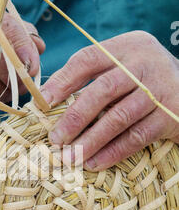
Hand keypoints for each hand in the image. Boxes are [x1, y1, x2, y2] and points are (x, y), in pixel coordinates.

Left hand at [41, 31, 178, 170]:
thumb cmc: (143, 80)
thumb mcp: (123, 66)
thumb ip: (94, 76)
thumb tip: (48, 98)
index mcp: (126, 47)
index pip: (88, 59)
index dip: (63, 81)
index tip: (43, 102)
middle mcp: (145, 63)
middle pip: (103, 90)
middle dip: (75, 117)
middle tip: (56, 139)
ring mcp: (160, 89)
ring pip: (119, 117)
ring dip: (91, 140)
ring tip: (71, 157)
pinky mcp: (170, 115)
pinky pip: (136, 137)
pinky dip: (113, 152)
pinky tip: (94, 162)